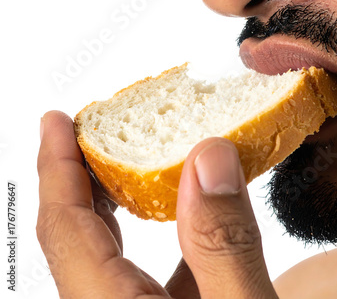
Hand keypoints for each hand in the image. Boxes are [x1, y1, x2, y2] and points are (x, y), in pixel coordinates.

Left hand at [37, 111, 278, 298]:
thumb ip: (224, 244)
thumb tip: (210, 158)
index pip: (67, 229)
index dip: (57, 167)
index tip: (57, 119)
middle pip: (80, 235)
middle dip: (86, 174)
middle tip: (98, 128)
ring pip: (111, 252)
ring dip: (124, 201)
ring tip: (142, 159)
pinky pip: (147, 271)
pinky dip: (167, 233)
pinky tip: (193, 215)